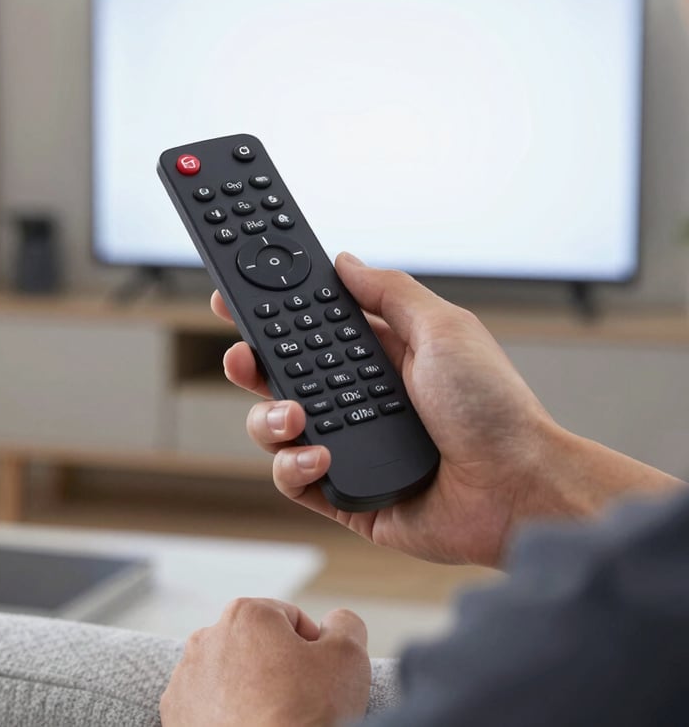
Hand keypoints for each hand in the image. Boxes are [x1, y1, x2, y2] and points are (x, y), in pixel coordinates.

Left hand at [160, 598, 369, 726]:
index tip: (316, 681)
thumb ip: (345, 624)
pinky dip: (226, 716)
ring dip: (250, 691)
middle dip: (278, 668)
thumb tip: (335, 622)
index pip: (291, 620)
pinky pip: (208, 707)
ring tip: (271, 720)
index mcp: (245, 614)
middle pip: (258, 646)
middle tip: (297, 703)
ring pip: (231, 675)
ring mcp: (185, 681)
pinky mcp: (174, 717)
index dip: (312, 650)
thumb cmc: (304, 715)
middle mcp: (206, 638)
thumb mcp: (347, 658)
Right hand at [213, 253, 684, 567]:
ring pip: (277, 426)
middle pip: (283, 375)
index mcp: (380, 355)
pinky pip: (294, 479)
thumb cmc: (496, 409)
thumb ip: (390, 292)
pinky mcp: (345, 495)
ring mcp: (350, 446)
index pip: (312, 327)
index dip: (273, 312)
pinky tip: (321, 459)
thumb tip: (345, 261)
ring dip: (269, 417)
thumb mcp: (445, 329)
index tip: (237, 294)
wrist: (518, 490)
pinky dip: (295, 467)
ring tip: (295, 416)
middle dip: (253, 362)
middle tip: (242, 354)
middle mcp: (359, 398)